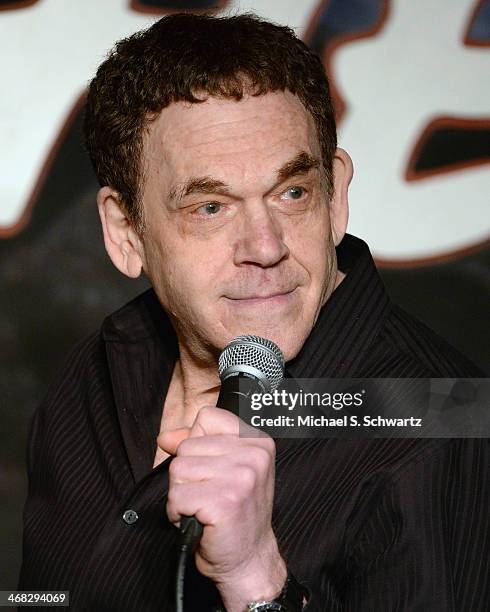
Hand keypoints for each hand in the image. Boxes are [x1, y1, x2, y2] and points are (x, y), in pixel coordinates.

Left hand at [158, 406, 286, 611]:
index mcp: (257, 441)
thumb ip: (196, 444)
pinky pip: (177, 497)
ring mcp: (241, 477)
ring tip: (204, 508)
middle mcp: (254, 455)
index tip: (208, 468)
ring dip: (182, 495)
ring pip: (178, 470)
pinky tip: (199, 521)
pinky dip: (179, 513)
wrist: (249, 560)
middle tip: (209, 496)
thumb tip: (165, 436)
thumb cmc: (235, 514)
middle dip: (187, 476)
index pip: (207, 417)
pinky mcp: (224, 501)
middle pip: (187, 446)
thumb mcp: (223, 469)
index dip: (196, 442)